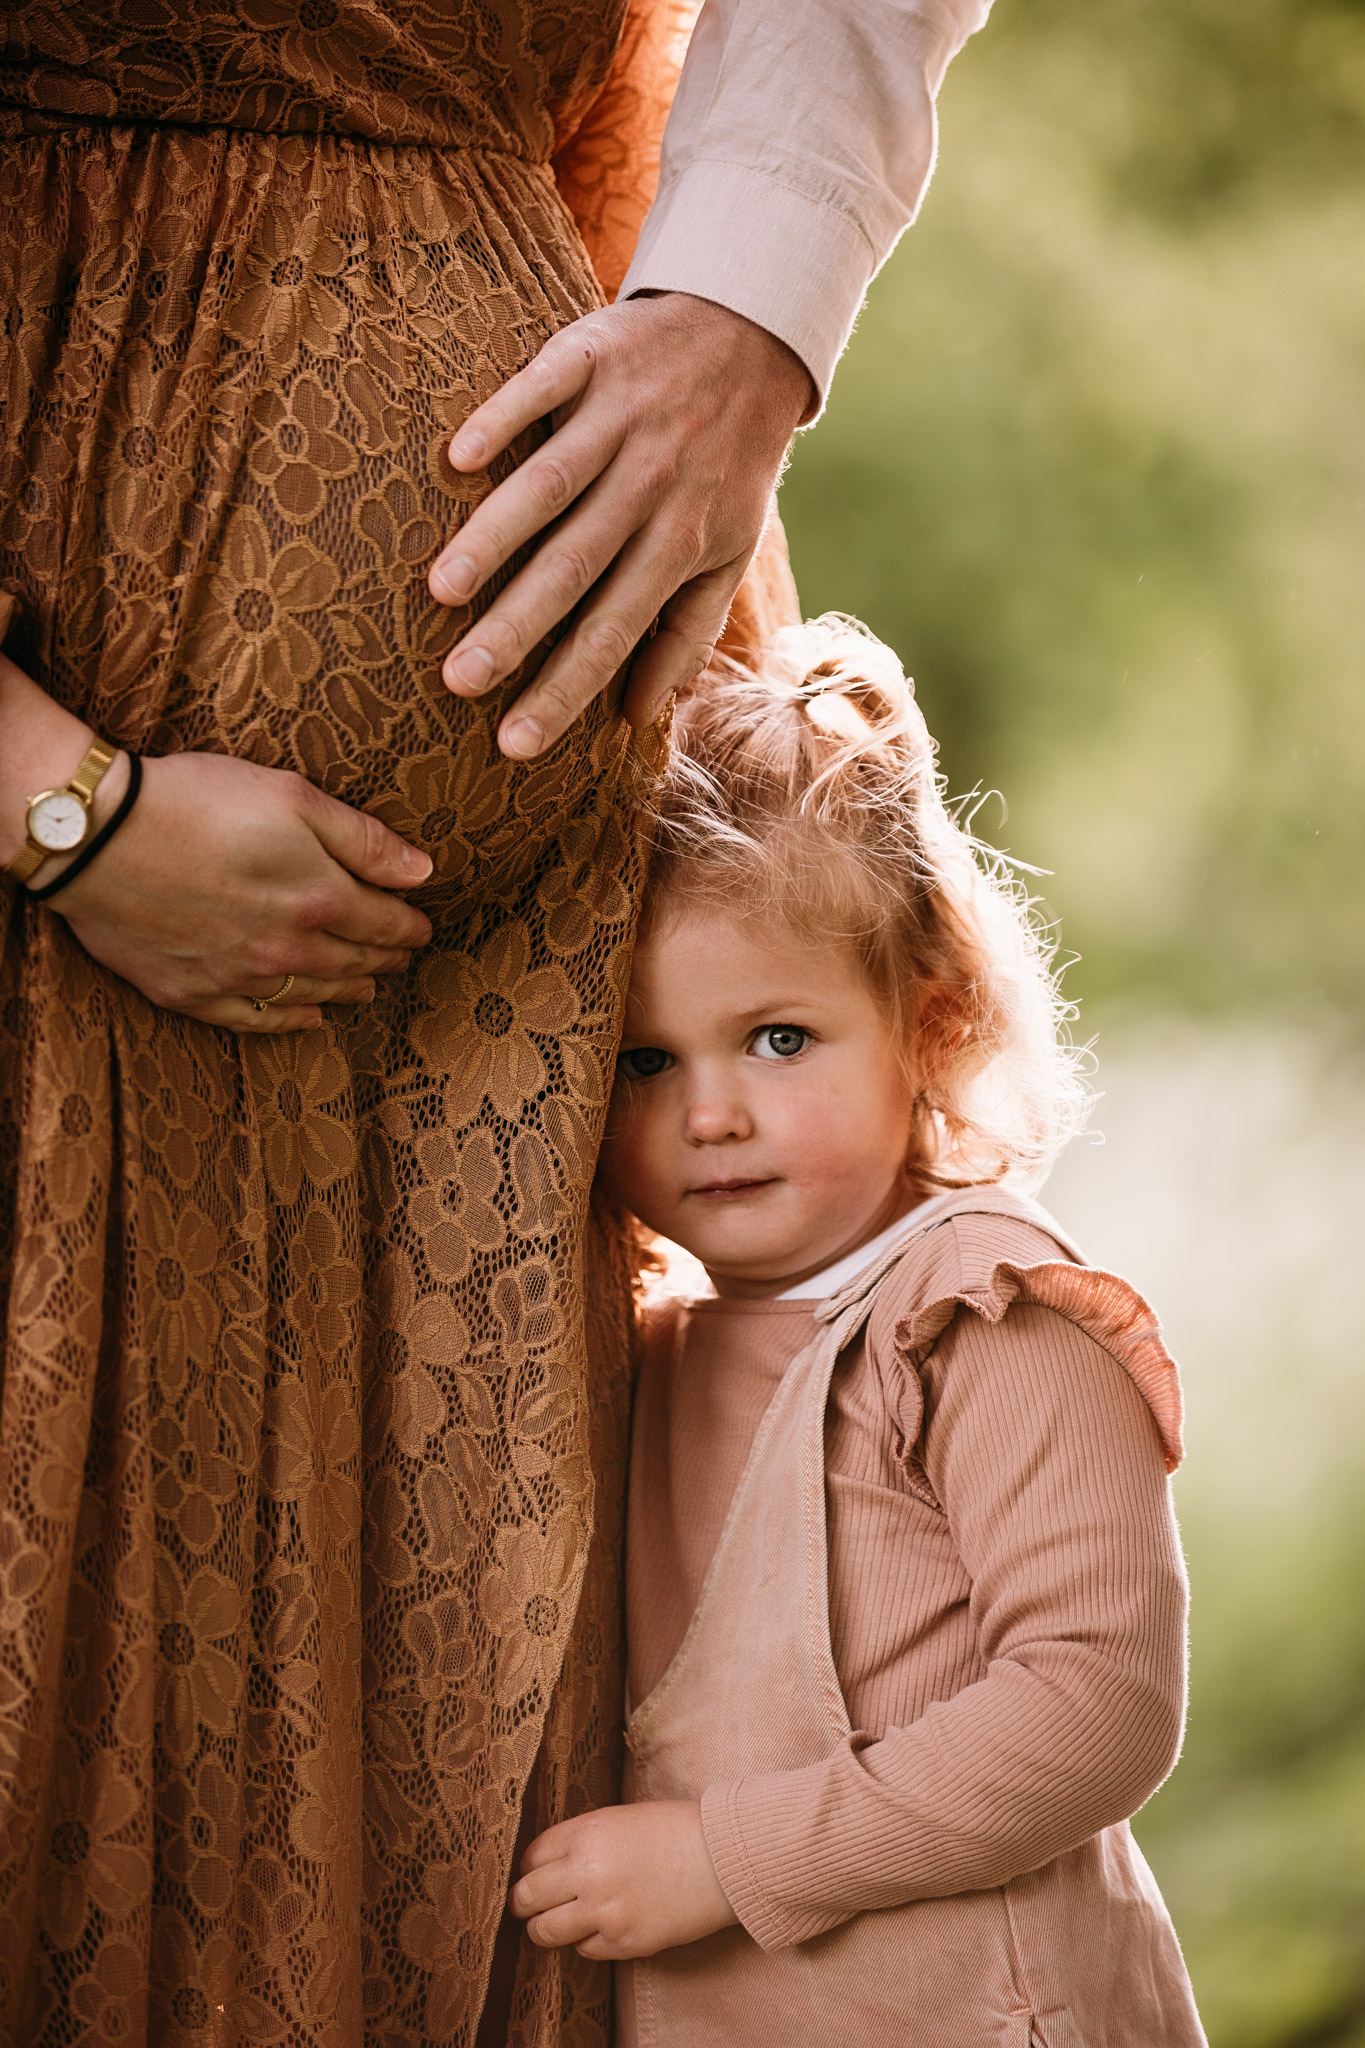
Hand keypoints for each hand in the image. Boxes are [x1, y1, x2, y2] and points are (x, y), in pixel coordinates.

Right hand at [51, 750, 432, 1032]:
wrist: (97, 836)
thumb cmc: (196, 801)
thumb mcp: (292, 797)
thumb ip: (363, 839)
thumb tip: (422, 873)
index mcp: (320, 899)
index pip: (385, 923)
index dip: (410, 926)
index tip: (423, 928)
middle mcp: (288, 951)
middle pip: (353, 963)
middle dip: (384, 960)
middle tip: (401, 959)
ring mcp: (239, 979)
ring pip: (312, 997)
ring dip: (346, 993)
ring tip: (365, 990)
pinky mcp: (192, 994)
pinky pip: (254, 1021)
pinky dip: (289, 1023)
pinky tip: (307, 1020)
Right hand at [428, 292, 814, 759]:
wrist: (752, 332)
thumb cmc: (731, 462)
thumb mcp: (730, 551)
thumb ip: (687, 632)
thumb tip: (641, 716)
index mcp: (679, 542)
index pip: (614, 632)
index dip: (565, 690)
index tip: (514, 743)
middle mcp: (649, 486)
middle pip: (576, 568)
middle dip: (517, 629)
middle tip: (458, 681)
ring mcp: (620, 419)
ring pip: (552, 486)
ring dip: (496, 535)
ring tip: (442, 590)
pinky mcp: (592, 354)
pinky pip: (542, 388)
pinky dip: (503, 418)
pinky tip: (457, 458)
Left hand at [509, 1800, 738, 1960]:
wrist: (722, 1857)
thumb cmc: (674, 1830)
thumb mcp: (619, 1818)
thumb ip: (582, 1838)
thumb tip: (546, 1863)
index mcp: (586, 1833)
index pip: (530, 1856)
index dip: (529, 1867)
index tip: (535, 1873)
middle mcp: (588, 1872)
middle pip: (526, 1897)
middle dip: (524, 1902)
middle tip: (529, 1904)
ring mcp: (605, 1911)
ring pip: (544, 1932)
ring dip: (545, 1928)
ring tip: (555, 1922)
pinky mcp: (624, 1941)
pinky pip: (584, 1950)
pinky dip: (587, 1941)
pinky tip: (604, 1926)